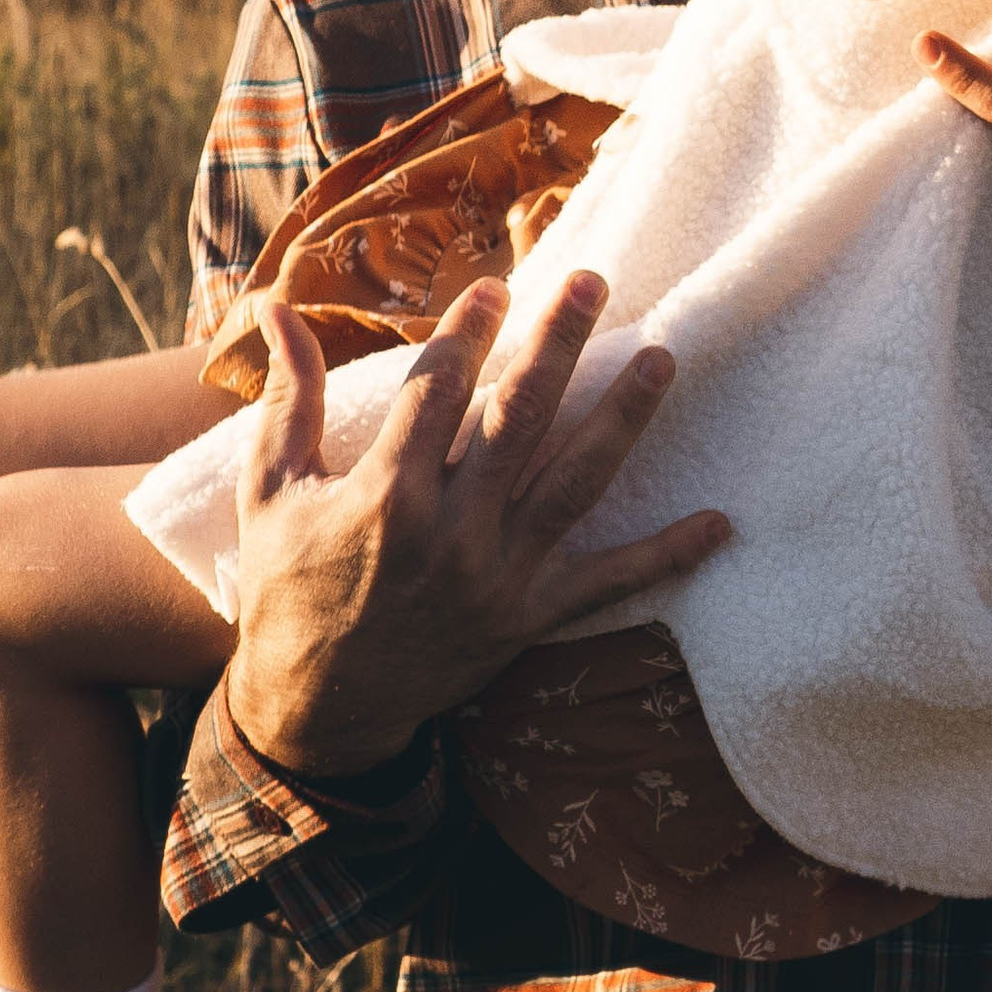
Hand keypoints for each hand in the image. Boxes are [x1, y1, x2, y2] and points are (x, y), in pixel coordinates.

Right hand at [223, 270, 729, 774]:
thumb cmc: (288, 587)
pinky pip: (608, 585)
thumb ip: (289, 395)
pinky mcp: (528, 617)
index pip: (437, 390)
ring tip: (661, 360)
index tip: (499, 285)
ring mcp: (497, 576)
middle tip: (593, 282)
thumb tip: (274, 306)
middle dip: (557, 346)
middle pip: (517, 420)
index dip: (468, 331)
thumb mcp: (272, 489)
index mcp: (383, 495)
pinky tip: (719, 523)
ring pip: (574, 484)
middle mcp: (450, 532)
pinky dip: (665, 556)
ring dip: (622, 421)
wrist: (316, 709)